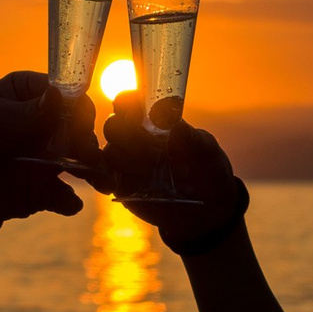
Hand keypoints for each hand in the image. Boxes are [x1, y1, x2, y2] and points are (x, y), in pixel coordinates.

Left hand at [0, 73, 93, 224]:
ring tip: (101, 181)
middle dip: (88, 142)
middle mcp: (45, 125)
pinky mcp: (41, 190)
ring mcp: (46, 158)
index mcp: (31, 95)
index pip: (68, 97)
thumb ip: (26, 113)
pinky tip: (68, 203)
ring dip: (94, 171)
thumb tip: (59, 98)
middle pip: (80, 131)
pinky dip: (70, 201)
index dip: (77, 109)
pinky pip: (65, 198)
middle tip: (87, 155)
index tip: (77, 122)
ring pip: (81, 163)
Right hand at [93, 95, 240, 248]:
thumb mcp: (208, 154)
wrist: (207, 209)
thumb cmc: (207, 170)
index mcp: (154, 122)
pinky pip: (104, 179)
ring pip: (110, 153)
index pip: (130, 103)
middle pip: (113, 126)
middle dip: (128, 135)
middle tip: (154, 152)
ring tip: (150, 170)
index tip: (132, 110)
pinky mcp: (122, 186)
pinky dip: (109, 179)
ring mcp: (127, 162)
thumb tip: (177, 127)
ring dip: (128, 161)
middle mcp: (136, 138)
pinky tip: (127, 185)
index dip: (125, 102)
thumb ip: (194, 140)